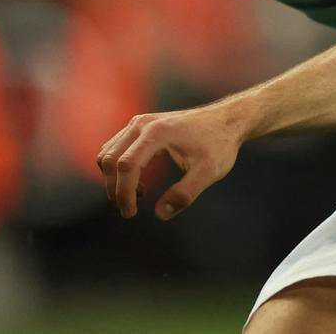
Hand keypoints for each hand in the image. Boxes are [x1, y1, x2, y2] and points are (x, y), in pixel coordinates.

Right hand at [96, 99, 249, 220]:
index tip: (131, 214)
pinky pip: (115, 148)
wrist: (227, 120)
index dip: (124, 193)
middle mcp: (143, 123)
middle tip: (130, 211)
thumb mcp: (209, 172)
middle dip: (114, 189)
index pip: (126, 165)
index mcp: (158, 133)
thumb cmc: (220, 144)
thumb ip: (185, 194)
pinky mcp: (140, 125)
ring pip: (108, 153)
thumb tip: (160, 214)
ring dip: (114, 179)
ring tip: (139, 195)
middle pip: (110, 159)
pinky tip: (140, 182)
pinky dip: (118, 168)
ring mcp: (139, 122)